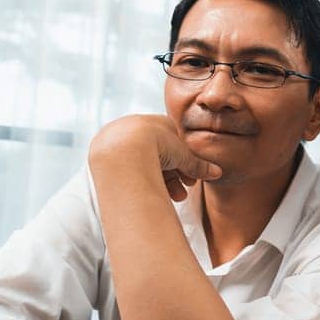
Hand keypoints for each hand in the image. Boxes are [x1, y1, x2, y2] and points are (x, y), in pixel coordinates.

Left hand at [89, 115, 220, 200]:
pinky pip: (126, 169)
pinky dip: (140, 181)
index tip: (190, 179)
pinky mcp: (103, 154)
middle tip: (183, 192)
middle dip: (173, 176)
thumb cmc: (157, 147)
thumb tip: (216, 173)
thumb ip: (198, 165)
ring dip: (160, 182)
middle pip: (158, 156)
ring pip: (142, 164)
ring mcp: (117, 140)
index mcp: (155, 121)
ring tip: (173, 197)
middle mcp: (135, 127)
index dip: (184, 164)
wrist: (123, 149)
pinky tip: (151, 193)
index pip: (173, 144)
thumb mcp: (183, 156)